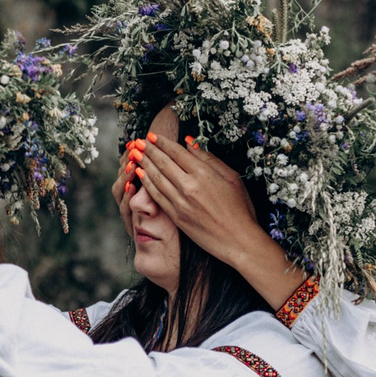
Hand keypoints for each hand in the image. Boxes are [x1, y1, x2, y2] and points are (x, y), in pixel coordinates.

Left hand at [130, 133, 303, 303]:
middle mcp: (189, 186)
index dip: (162, 142)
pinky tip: (141, 174)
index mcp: (204, 174)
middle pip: (163, 163)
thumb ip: (209, 159)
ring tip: (135, 154)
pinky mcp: (176, 216)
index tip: (152, 135)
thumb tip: (190, 142)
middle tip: (138, 141)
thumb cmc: (240, 208)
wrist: (238, 240)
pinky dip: (147, 183)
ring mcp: (180, 202)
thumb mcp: (231, 177)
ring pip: (157, 178)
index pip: (177, 152)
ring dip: (144, 164)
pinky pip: (157, 196)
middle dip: (149, 150)